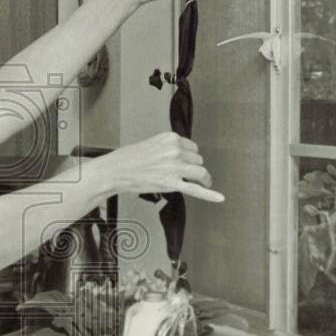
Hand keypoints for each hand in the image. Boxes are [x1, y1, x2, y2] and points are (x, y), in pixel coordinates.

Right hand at [103, 132, 224, 202]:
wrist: (116, 171)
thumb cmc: (128, 158)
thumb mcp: (152, 143)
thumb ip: (168, 148)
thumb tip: (180, 156)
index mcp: (170, 138)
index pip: (192, 147)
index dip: (188, 156)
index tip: (185, 161)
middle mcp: (176, 151)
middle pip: (198, 160)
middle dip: (192, 166)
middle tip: (183, 173)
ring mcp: (175, 168)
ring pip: (200, 172)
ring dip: (200, 178)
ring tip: (201, 182)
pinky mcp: (172, 184)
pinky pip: (196, 189)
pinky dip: (210, 194)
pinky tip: (219, 197)